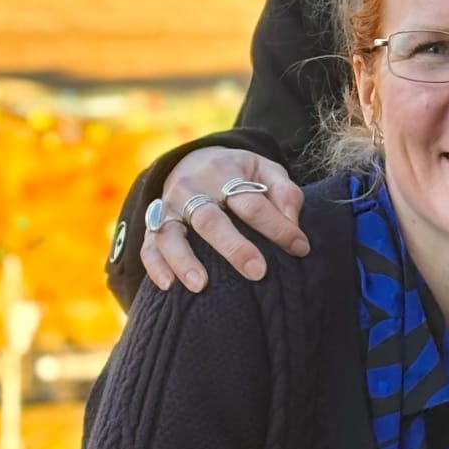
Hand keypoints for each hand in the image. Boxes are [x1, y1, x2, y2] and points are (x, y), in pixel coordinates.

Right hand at [142, 147, 307, 292]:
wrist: (193, 161)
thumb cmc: (239, 175)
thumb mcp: (266, 170)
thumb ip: (284, 192)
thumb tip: (291, 222)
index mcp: (223, 172)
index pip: (251, 202)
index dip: (277, 226)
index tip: (300, 247)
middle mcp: (191, 189)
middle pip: (210, 220)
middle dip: (234, 247)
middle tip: (258, 272)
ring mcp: (168, 208)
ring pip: (171, 235)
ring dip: (184, 260)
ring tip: (201, 285)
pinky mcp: (153, 226)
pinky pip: (149, 247)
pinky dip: (155, 267)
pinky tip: (168, 287)